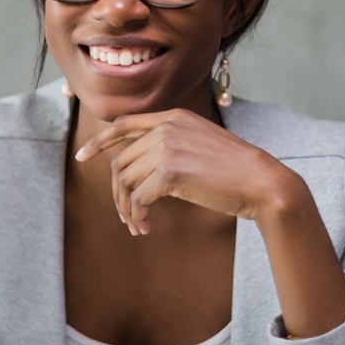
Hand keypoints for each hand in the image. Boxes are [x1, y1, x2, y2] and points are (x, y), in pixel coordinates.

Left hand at [74, 108, 304, 234]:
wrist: (262, 181)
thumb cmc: (234, 170)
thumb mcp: (199, 144)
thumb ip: (171, 145)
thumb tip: (138, 167)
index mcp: (173, 117)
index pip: (124, 124)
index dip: (100, 142)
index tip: (82, 156)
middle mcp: (166, 128)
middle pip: (121, 161)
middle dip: (118, 192)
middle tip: (126, 216)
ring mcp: (167, 148)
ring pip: (125, 182)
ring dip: (126, 209)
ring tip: (137, 225)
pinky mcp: (170, 172)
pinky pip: (138, 198)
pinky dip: (137, 216)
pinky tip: (146, 227)